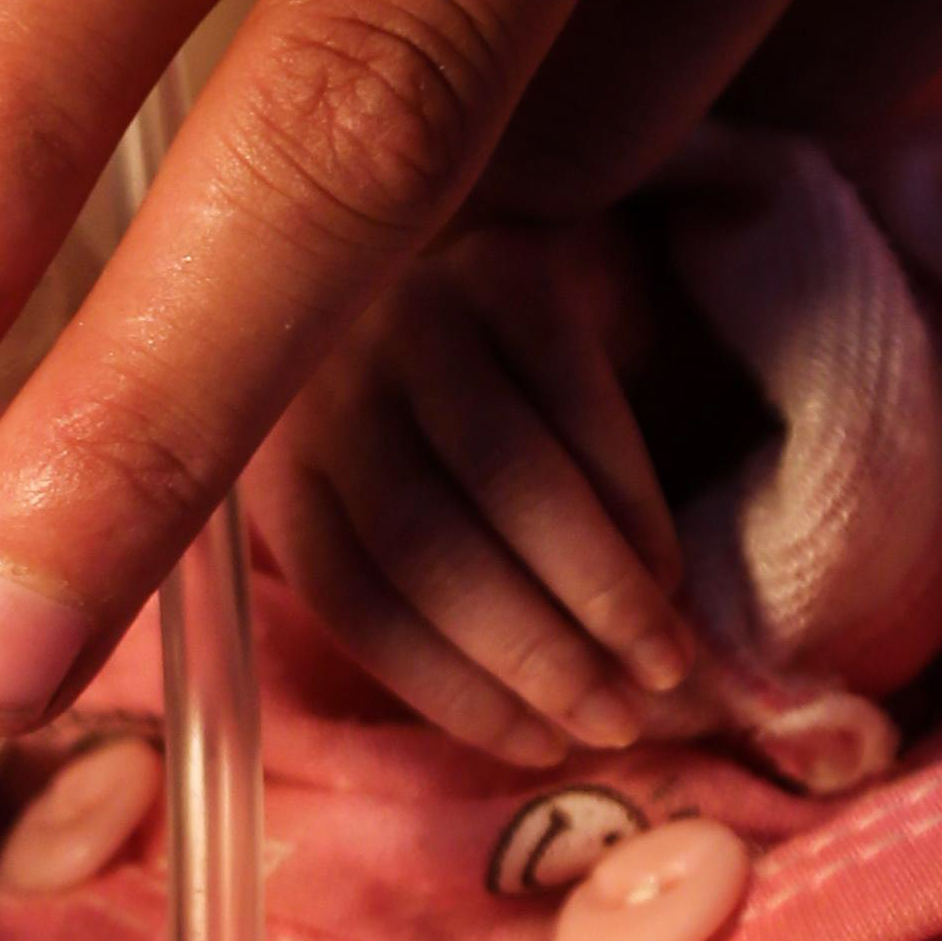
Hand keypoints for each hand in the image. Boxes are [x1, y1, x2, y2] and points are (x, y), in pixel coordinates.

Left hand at [245, 213, 698, 758]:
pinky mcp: (505, 266)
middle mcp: (322, 376)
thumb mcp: (380, 474)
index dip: (451, 688)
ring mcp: (411, 311)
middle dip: (535, 656)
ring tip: (664, 667)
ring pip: (511, 484)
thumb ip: (415, 574)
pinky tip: (668, 573)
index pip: (354, 594)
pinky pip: (581, 409)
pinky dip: (632, 506)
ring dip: (601, 596)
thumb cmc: (430, 386)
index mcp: (273, 452)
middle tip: (622, 724)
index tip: (539, 749)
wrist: (464, 191)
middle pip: (426, 547)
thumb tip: (525, 728)